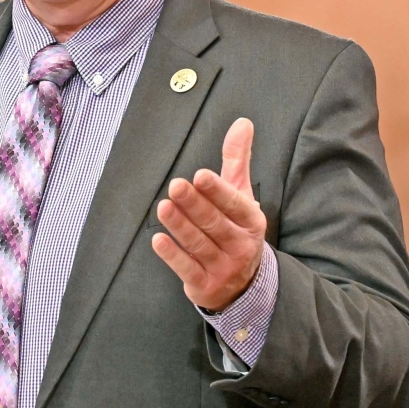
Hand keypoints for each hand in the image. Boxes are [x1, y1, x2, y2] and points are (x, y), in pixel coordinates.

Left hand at [151, 117, 266, 312]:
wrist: (243, 284)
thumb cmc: (236, 229)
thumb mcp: (241, 196)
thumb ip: (238, 160)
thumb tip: (242, 123)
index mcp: (251, 221)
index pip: (234, 204)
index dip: (217, 191)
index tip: (199, 176)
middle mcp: (241, 245)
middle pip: (215, 223)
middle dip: (195, 205)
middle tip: (176, 187)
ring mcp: (224, 267)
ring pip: (199, 244)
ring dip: (180, 226)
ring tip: (163, 207)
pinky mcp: (205, 284)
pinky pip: (187, 268)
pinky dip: (172, 255)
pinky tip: (157, 240)